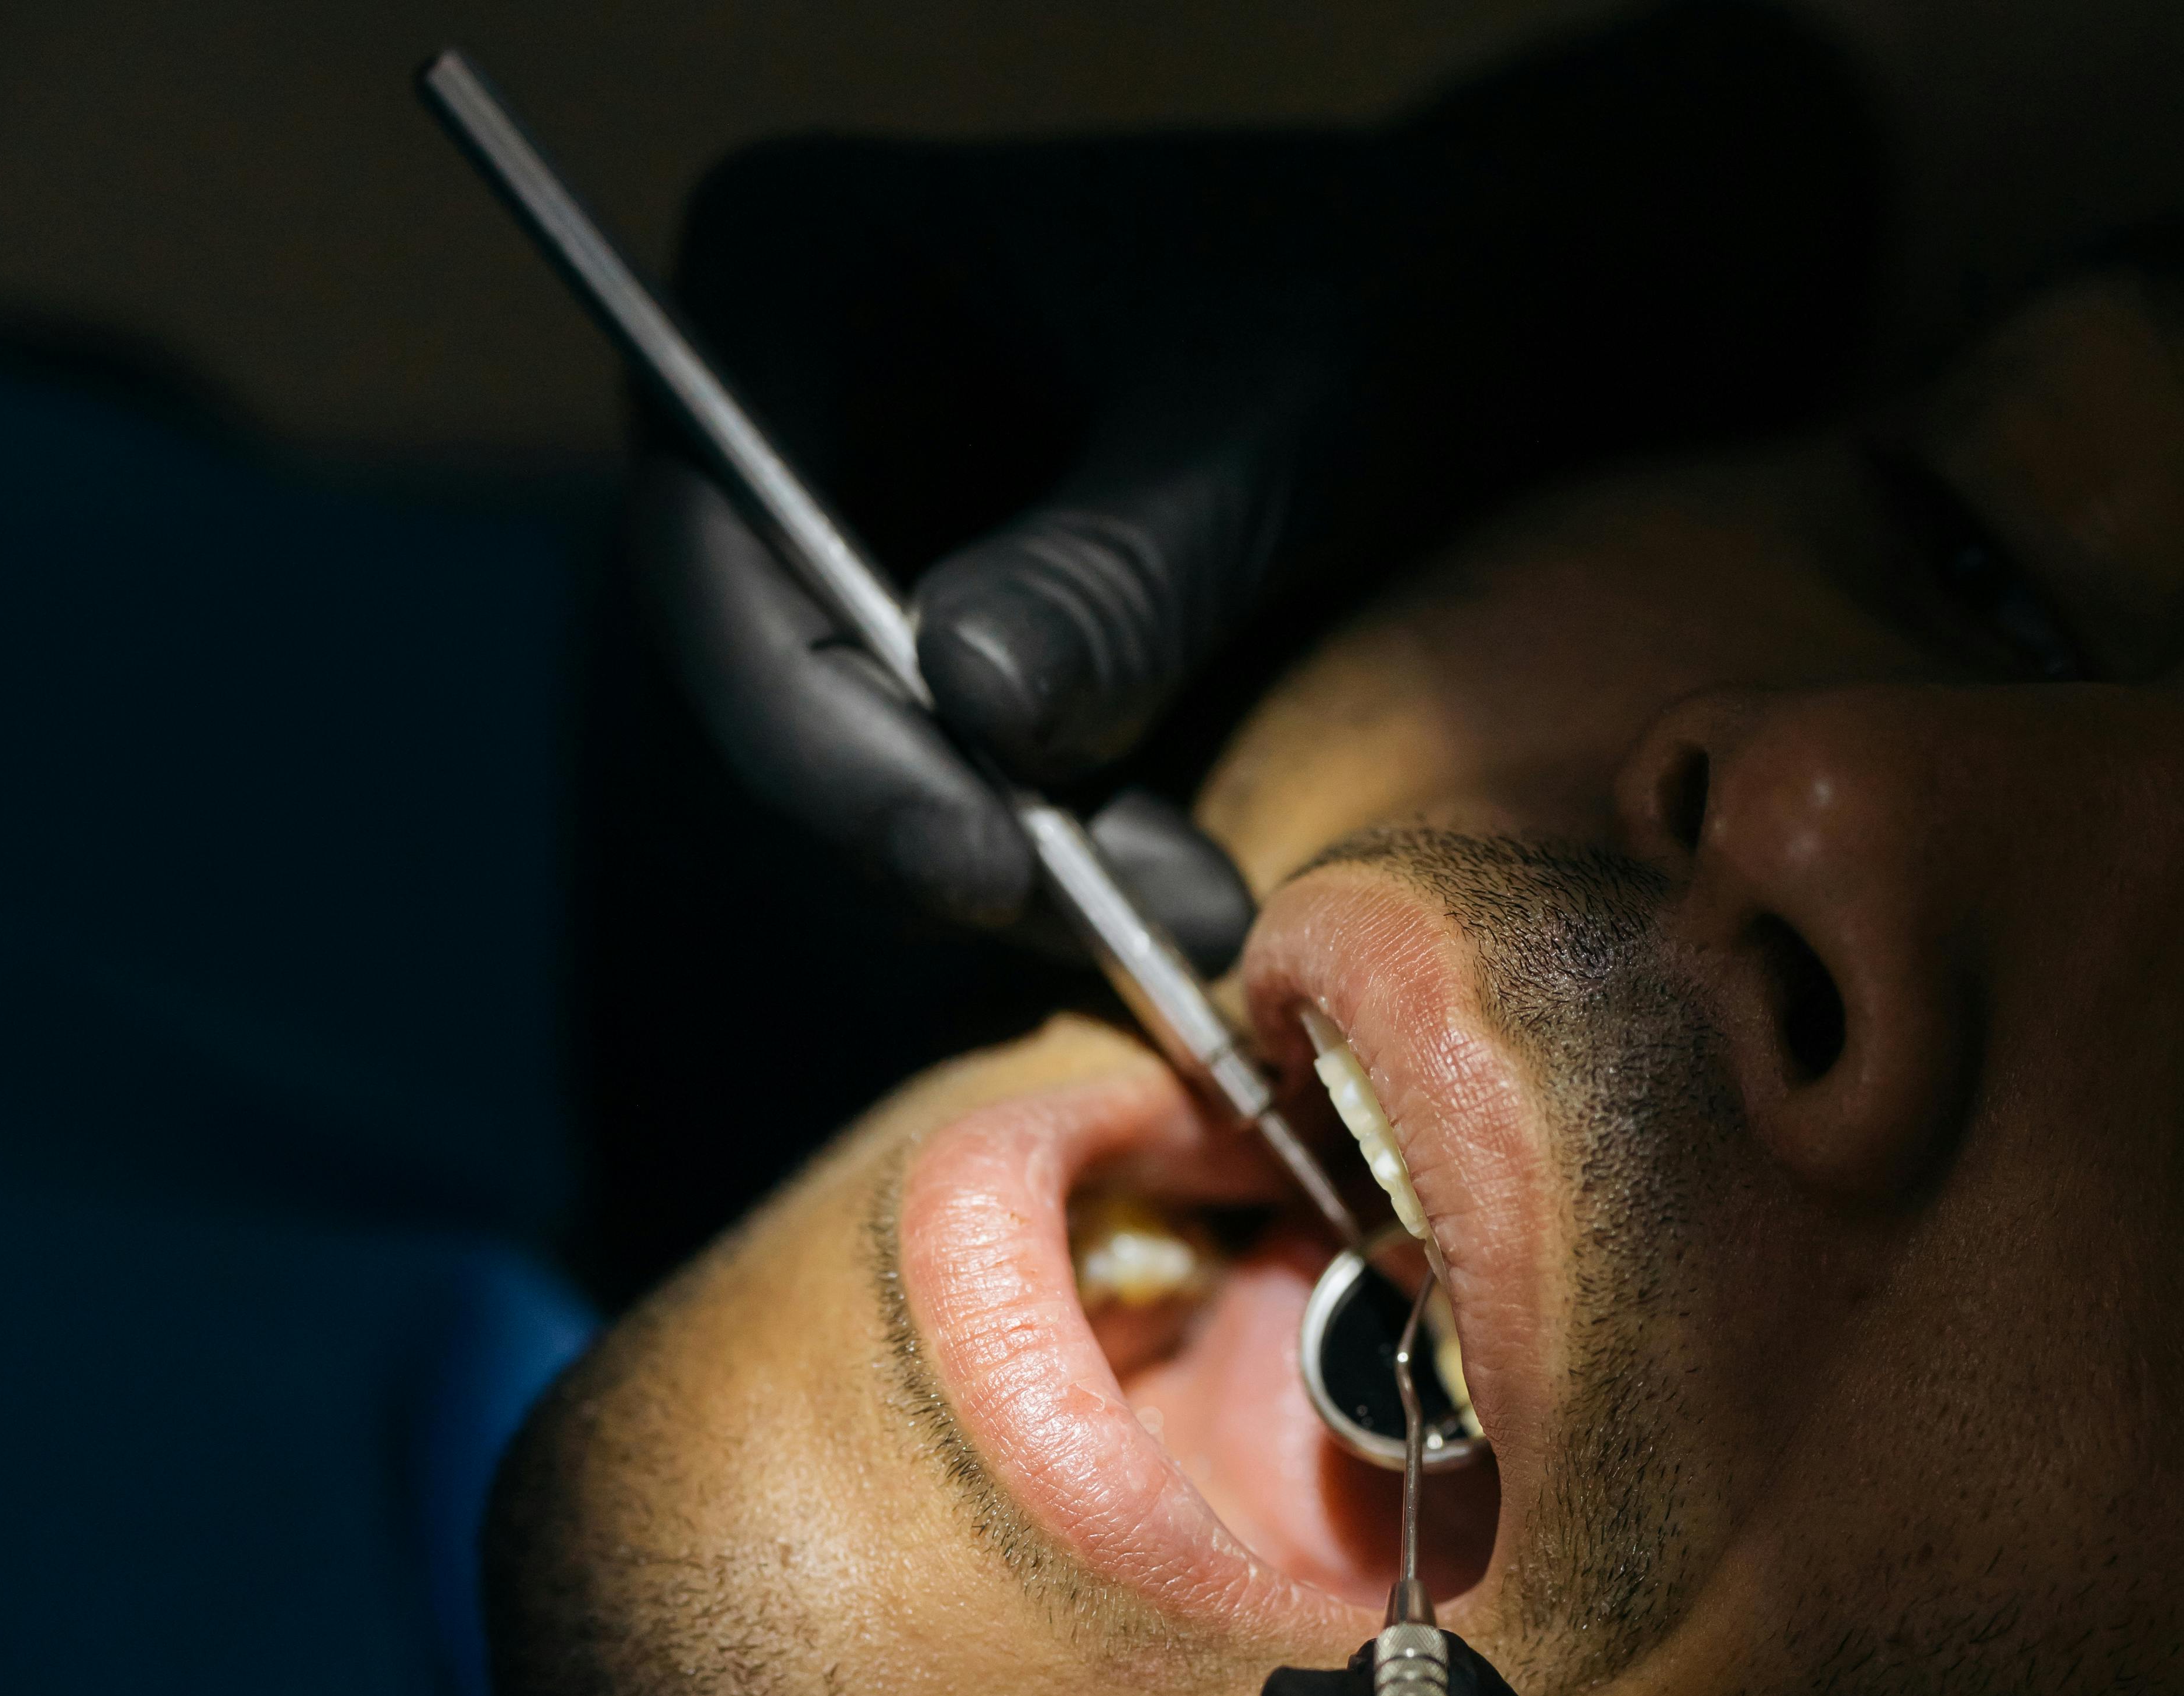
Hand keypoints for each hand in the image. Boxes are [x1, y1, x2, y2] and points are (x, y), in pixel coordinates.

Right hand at [628, 1, 1878, 972]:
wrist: (1463, 326)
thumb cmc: (1374, 299)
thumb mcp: (1280, 412)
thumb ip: (1128, 560)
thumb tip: (975, 703)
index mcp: (791, 273)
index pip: (720, 545)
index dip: (823, 726)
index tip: (987, 858)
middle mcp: (771, 426)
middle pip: (770, 685)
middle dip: (942, 828)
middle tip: (1145, 933)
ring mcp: (836, 547)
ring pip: (853, 767)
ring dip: (1009, 873)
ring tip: (1197, 918)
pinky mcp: (919, 654)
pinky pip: (935, 791)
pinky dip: (1045, 864)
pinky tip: (1176, 898)